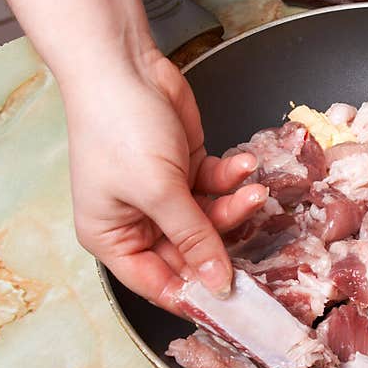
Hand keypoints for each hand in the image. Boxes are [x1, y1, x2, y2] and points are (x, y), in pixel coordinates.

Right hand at [63, 48, 266, 312]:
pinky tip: (241, 165)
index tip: (233, 302)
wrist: (124, 65)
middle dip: (223, 243)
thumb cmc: (119, 128)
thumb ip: (194, 238)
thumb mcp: (158, 191)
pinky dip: (231, 179)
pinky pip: (215, 188)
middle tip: (255, 242)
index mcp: (113, 238)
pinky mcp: (185, 169)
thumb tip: (216, 284)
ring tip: (254, 192)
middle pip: (190, 254)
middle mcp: (138, 221)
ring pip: (210, 221)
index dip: (195, 295)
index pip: (158, 284)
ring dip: (235, 207)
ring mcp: (163, 195)